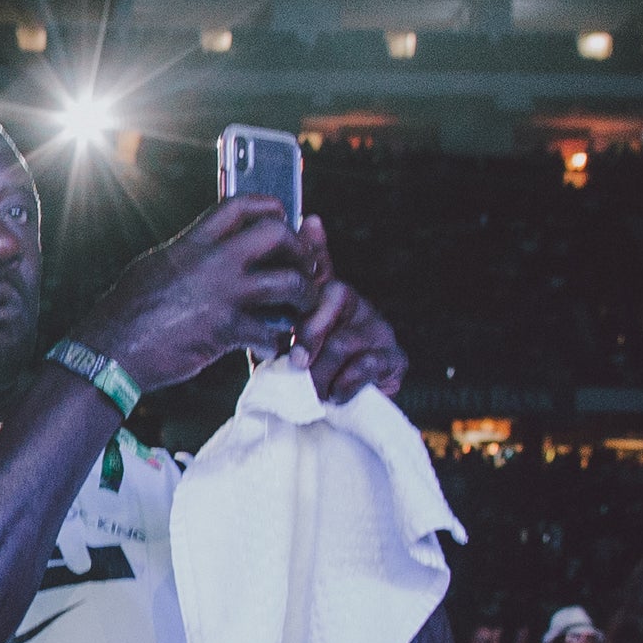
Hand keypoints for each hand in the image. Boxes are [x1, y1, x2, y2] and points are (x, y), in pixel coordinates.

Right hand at [66, 198, 319, 394]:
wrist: (110, 350)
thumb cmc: (126, 312)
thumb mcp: (156, 267)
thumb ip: (187, 255)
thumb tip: (202, 249)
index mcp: (193, 242)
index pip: (241, 205)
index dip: (271, 207)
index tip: (283, 220)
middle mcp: (212, 262)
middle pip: (276, 235)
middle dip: (299, 250)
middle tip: (302, 269)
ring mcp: (222, 295)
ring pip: (288, 282)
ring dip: (305, 296)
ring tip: (302, 309)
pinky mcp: (226, 331)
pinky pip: (272, 331)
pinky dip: (278, 342)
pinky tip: (273, 346)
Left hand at [279, 217, 409, 401]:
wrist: (326, 418)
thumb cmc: (299, 378)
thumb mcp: (276, 348)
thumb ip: (268, 323)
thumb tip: (249, 304)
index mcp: (324, 301)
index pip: (320, 268)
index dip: (316, 247)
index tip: (309, 224)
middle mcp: (353, 307)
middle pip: (337, 296)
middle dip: (312, 330)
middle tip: (294, 359)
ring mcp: (375, 330)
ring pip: (345, 339)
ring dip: (322, 369)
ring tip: (308, 388)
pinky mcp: (393, 359)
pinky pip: (370, 364)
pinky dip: (347, 382)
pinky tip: (334, 395)